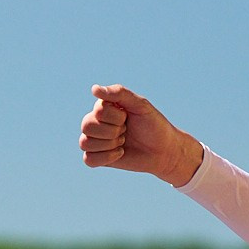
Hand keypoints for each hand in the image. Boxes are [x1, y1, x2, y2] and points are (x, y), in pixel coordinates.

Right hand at [79, 85, 203, 185]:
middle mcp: (96, 122)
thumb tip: (93, 89)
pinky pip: (88, 159)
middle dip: (112, 131)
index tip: (128, 118)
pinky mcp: (98, 158)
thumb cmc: (153, 125)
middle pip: (87, 126)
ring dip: (109, 144)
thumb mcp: (140, 105)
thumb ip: (119, 93)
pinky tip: (120, 153)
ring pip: (85, 143)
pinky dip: (106, 157)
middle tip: (126, 131)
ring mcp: (96, 140)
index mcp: (104, 106)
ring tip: (123, 142)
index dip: (116, 117)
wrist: (164, 150)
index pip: (98, 111)